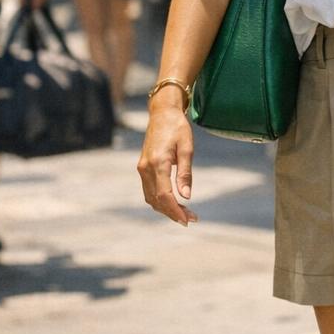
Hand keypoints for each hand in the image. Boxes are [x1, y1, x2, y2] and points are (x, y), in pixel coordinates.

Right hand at [137, 101, 197, 225]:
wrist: (162, 114)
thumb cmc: (178, 128)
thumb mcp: (187, 148)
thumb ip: (185, 173)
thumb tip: (187, 197)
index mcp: (158, 162)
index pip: (165, 195)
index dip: (176, 210)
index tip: (188, 220)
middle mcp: (146, 168)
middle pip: (157, 200)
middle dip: (173, 213)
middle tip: (191, 219)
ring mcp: (142, 168)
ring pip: (151, 198)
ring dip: (166, 208)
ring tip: (185, 213)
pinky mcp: (142, 167)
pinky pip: (149, 190)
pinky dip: (160, 200)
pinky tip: (173, 203)